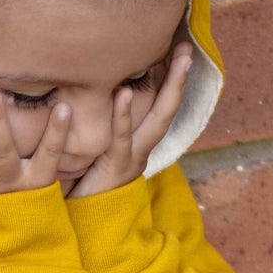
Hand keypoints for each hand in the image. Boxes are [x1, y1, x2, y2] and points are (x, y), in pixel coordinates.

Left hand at [64, 41, 192, 200]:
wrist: (84, 225)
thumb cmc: (85, 185)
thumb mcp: (96, 151)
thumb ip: (100, 127)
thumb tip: (93, 93)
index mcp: (139, 143)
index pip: (160, 107)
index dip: (170, 80)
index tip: (177, 51)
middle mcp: (142, 148)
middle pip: (168, 109)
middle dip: (180, 78)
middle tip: (188, 47)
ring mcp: (133, 158)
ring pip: (158, 120)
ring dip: (170, 89)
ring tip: (178, 60)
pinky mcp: (116, 167)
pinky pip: (121, 138)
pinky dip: (123, 115)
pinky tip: (125, 92)